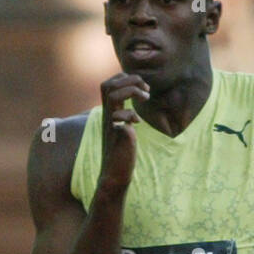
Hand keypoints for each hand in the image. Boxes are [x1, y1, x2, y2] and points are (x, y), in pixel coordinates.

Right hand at [98, 73, 149, 194]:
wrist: (115, 174)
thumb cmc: (122, 152)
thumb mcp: (124, 128)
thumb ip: (126, 115)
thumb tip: (136, 104)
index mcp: (109, 112)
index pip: (109, 84)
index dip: (125, 78)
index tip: (142, 87)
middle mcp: (107, 116)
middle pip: (108, 85)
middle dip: (129, 80)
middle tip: (146, 88)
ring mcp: (110, 124)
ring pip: (112, 95)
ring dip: (132, 91)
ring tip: (146, 98)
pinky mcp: (116, 135)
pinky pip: (120, 117)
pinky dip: (131, 115)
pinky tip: (137, 124)